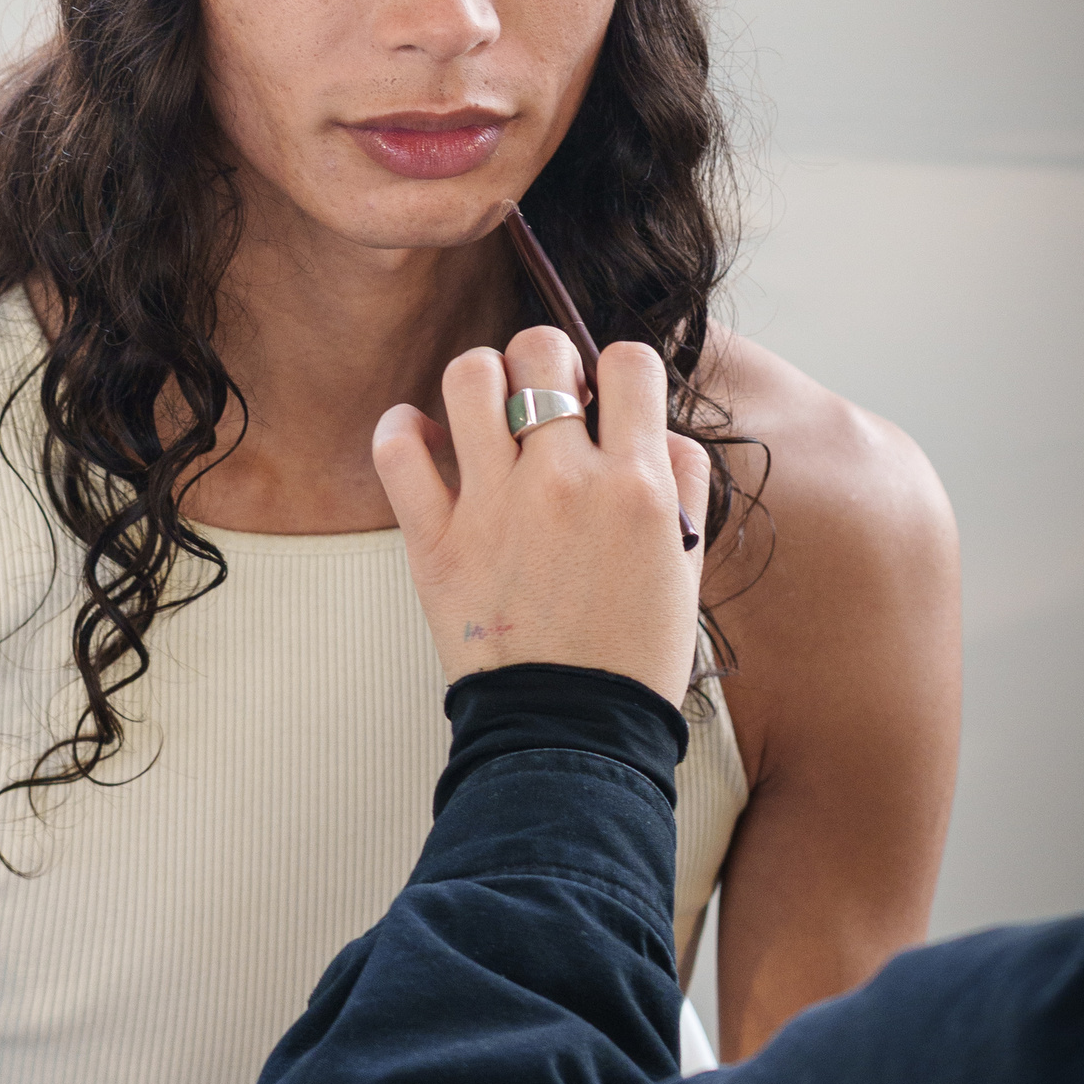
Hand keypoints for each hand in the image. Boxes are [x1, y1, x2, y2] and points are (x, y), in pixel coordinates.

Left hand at [372, 326, 708, 705]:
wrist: (572, 735)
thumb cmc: (632, 655)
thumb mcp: (685, 564)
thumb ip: (680, 482)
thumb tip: (655, 427)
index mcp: (637, 486)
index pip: (630, 362)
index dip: (616, 370)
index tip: (603, 401)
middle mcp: (565, 481)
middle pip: (542, 348)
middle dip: (543, 359)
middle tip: (543, 403)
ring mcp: (494, 507)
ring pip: (470, 376)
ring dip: (480, 379)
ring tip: (486, 413)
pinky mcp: (435, 541)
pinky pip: (398, 450)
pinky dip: (402, 430)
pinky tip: (422, 438)